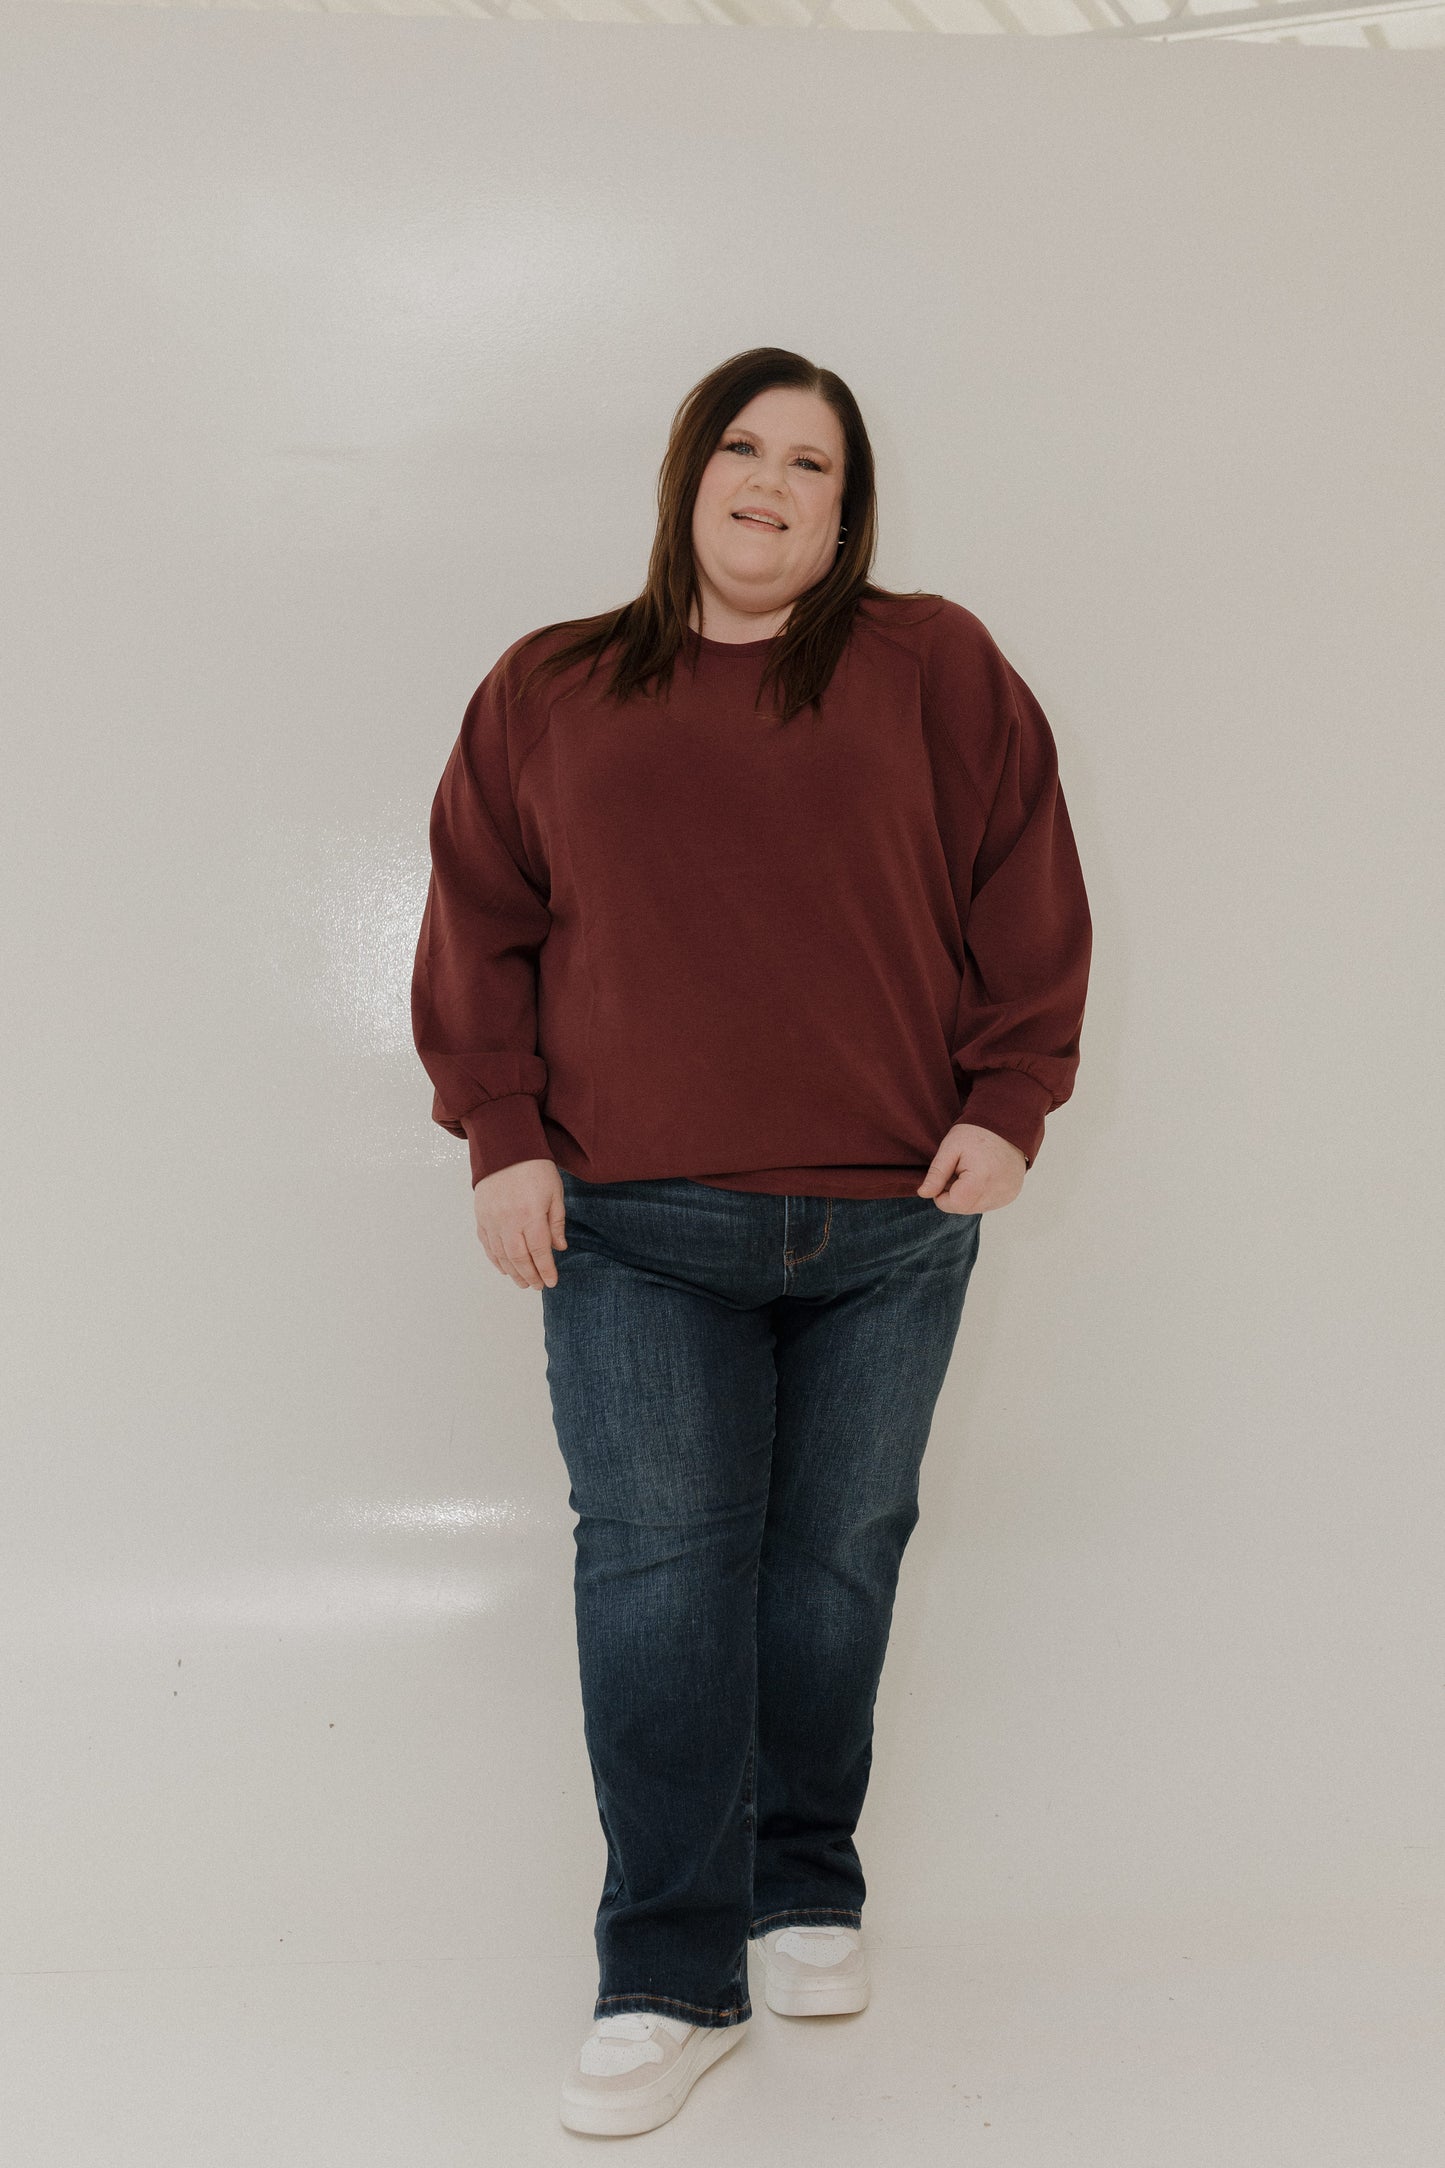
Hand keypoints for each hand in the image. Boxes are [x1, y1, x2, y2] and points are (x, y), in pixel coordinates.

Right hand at [473, 1158, 567, 1288]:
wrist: (505, 1148)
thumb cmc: (535, 1167)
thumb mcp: (555, 1192)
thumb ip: (556, 1222)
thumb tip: (559, 1248)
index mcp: (531, 1214)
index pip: (540, 1250)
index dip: (546, 1269)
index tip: (551, 1282)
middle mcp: (509, 1220)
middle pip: (519, 1257)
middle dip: (529, 1275)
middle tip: (537, 1286)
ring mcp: (492, 1219)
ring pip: (501, 1255)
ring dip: (512, 1272)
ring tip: (522, 1283)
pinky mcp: (481, 1216)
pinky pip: (487, 1244)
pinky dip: (495, 1259)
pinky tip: (504, 1268)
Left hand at [916, 1122, 1026, 1212]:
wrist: (1005, 1125)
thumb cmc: (975, 1133)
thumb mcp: (950, 1148)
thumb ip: (936, 1173)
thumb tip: (923, 1194)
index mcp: (980, 1181)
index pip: (952, 1204)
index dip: (942, 1194)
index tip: (946, 1175)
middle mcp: (997, 1193)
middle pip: (963, 1209)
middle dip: (955, 1194)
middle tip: (959, 1171)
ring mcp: (1006, 1196)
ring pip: (975, 1208)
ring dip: (968, 1195)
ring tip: (973, 1172)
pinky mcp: (1011, 1195)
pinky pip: (988, 1203)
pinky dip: (981, 1194)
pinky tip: (984, 1176)